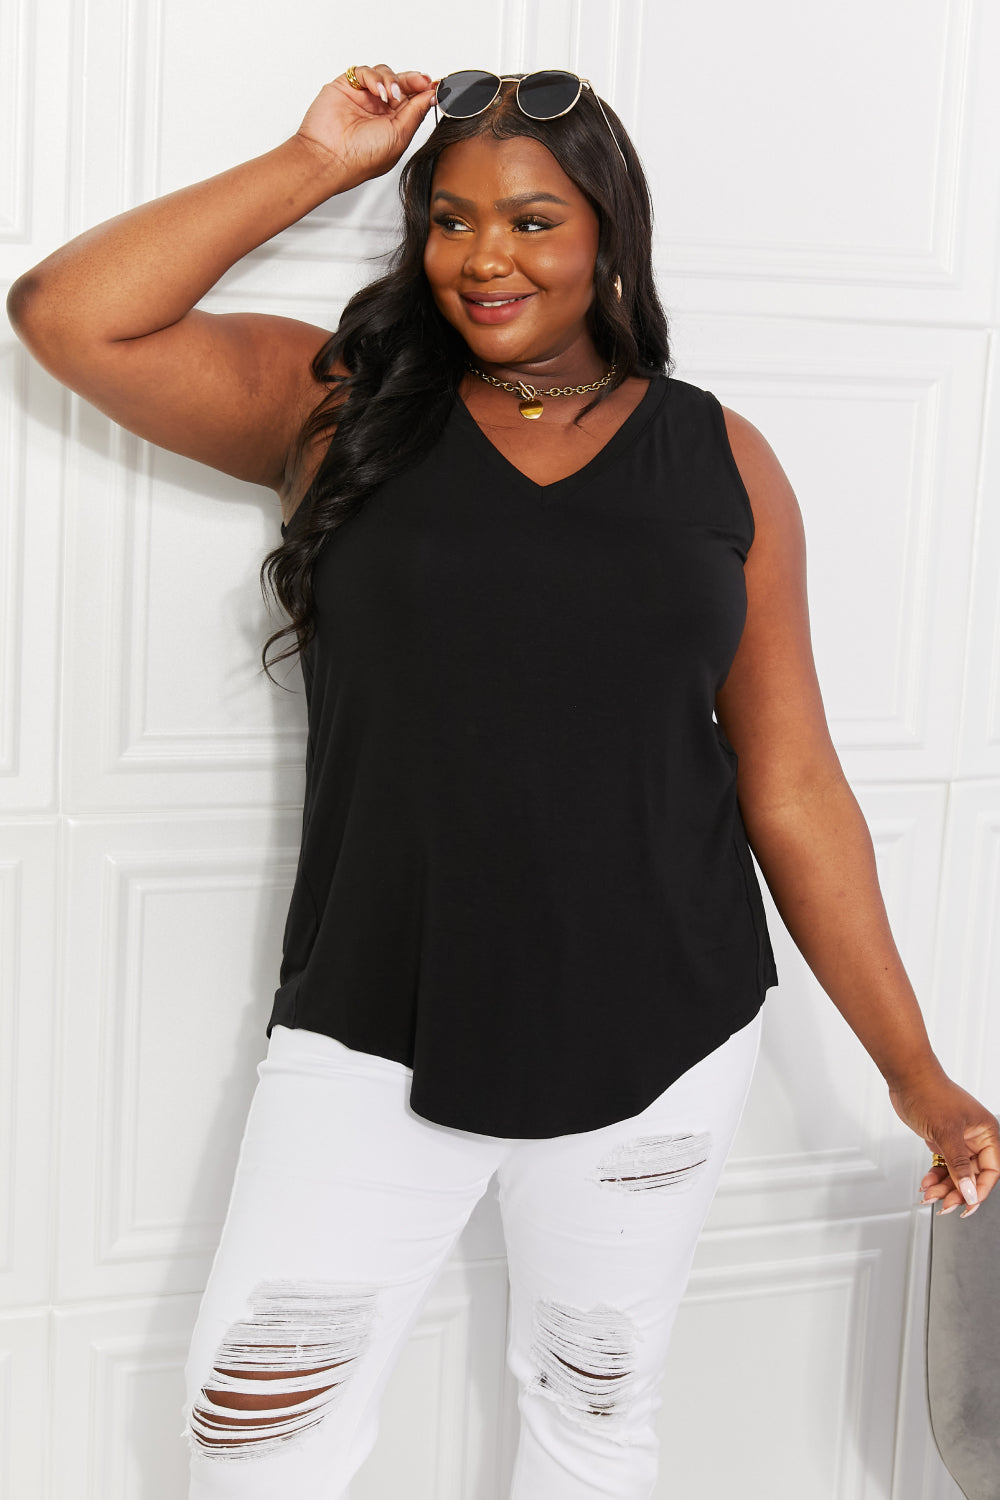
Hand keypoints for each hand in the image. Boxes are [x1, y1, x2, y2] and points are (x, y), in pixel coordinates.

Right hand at [295, 64, 437, 192]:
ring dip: (393, 80)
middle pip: (401, 83)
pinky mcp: (347, 86)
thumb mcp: (400, 136)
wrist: (331, 157)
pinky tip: (379, 93)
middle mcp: (378, 110)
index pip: (413, 101)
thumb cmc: (362, 157)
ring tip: (392, 95)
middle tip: (422, 81)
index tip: (436, 87)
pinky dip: (375, 78)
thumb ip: (415, 113)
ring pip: (384, 74)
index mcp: (393, 125)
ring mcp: (363, 97)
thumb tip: (431, 96)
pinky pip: (365, 72)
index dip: (424, 91)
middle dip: (413, 81)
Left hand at [888, 1069, 999, 1217]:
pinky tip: (926, 1184)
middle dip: (958, 1191)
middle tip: (944, 1205)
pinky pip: (943, 1165)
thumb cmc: (930, 1093)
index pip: (991, 1171)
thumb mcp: (946, 1133)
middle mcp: (975, 1137)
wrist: (906, 1077)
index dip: (980, 1190)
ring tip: (929, 1196)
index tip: (967, 1205)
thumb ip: (959, 1166)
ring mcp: (958, 1139)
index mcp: (986, 1133)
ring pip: (956, 1173)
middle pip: (972, 1175)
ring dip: (944, 1186)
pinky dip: (935, 1176)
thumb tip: (970, 1192)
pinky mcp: (942, 1140)